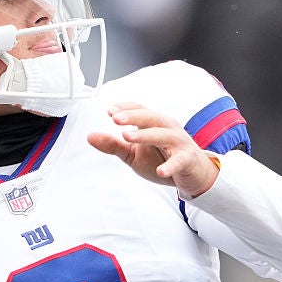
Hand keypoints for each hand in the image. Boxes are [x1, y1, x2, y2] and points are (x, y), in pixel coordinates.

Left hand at [87, 102, 218, 197]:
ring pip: (163, 135)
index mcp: (153, 124)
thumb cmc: (161, 158)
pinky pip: (179, 161)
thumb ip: (113, 145)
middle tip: (115, 118)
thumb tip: (90, 136)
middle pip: (150, 117)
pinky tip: (160, 171)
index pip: (139, 109)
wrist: (192, 173)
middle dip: (133, 116)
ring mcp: (179, 143)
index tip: (109, 111)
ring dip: (145, 135)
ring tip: (127, 137)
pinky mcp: (188, 159)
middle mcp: (167, 128)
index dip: (125, 108)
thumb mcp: (133, 153)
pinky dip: (170, 165)